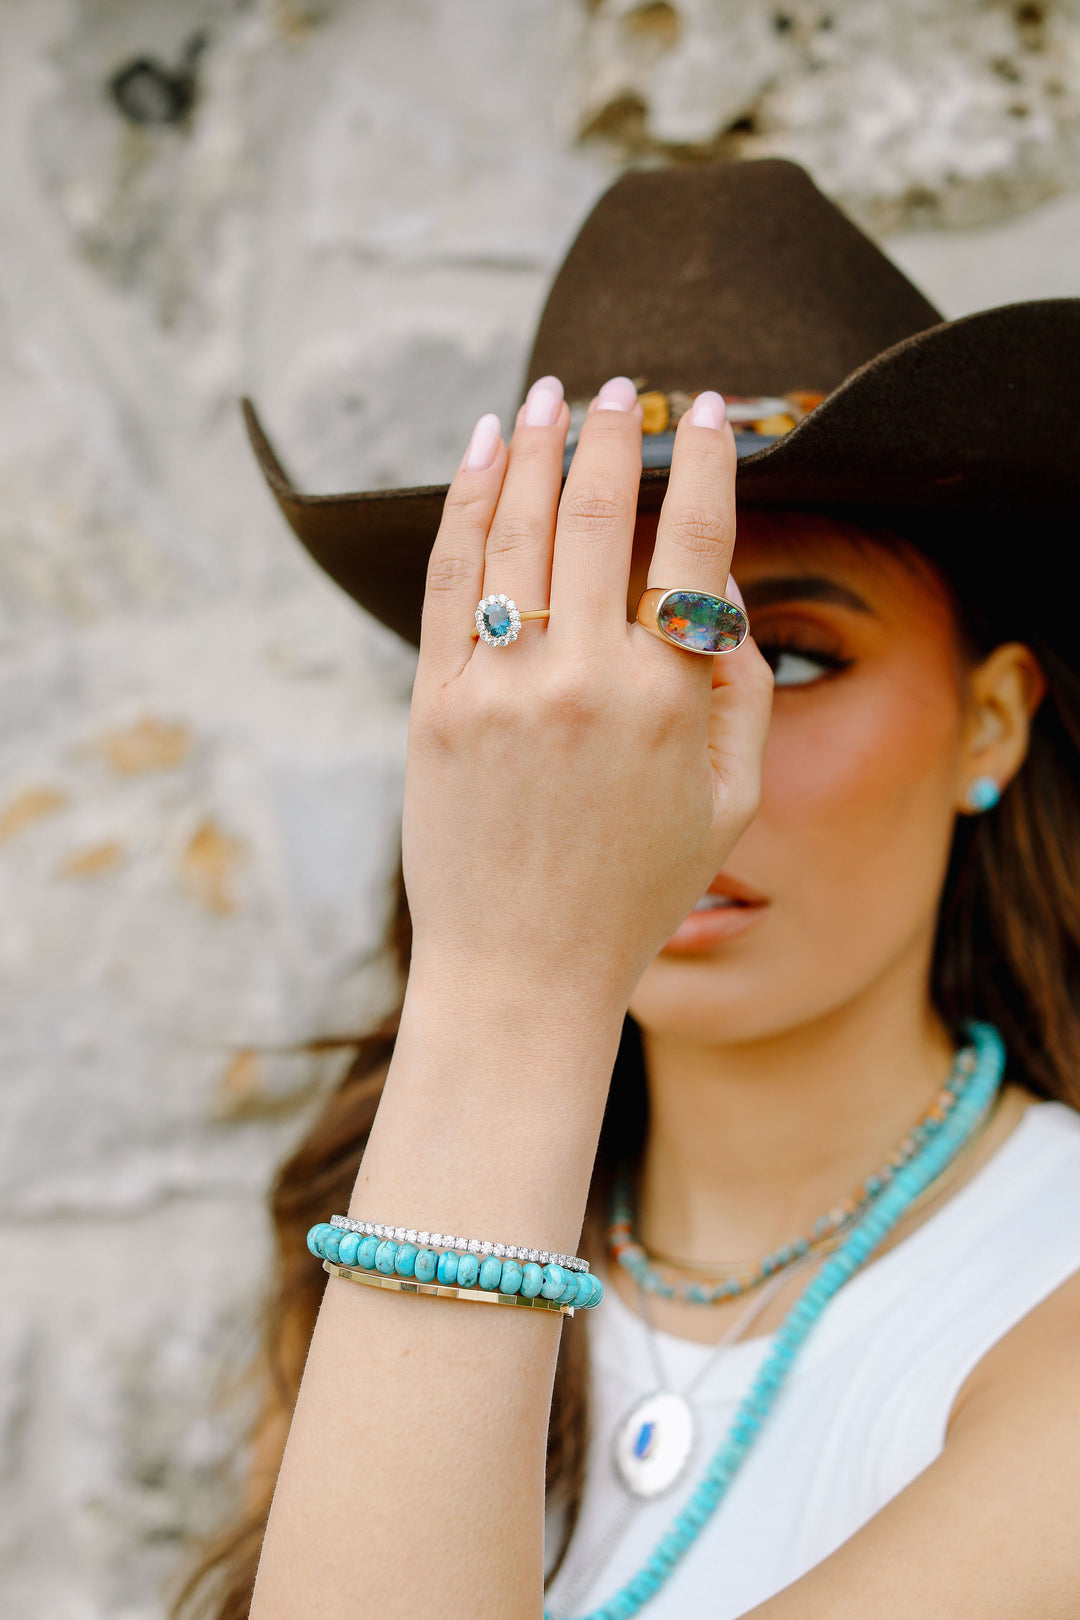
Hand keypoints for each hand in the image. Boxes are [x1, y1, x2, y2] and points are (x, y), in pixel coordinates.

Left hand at [401, 375, 772, 1006]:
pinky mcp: (434, 702)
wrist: (521, 969)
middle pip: (596, 513)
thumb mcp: (730, 802)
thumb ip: (740, 691)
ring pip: (514, 528)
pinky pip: (448, 576)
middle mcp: (582, 678)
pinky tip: (480, 452)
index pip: (693, 543)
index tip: (707, 409)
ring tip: (546, 395)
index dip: (706, 461)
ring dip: (532, 446)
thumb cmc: (636, 891)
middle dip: (608, 432)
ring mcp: (499, 685)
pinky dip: (463, 502)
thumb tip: (714, 594)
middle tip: (614, 385)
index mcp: (668, 699)